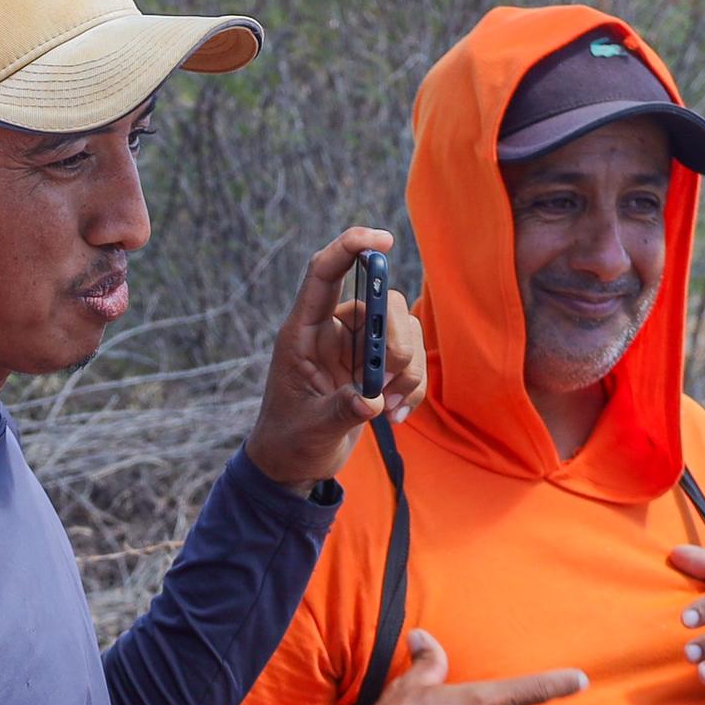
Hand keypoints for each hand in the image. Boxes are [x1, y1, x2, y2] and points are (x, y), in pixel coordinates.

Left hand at [243, 226, 427, 491]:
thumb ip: (340, 411)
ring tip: (390, 407)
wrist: (293, 463)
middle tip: (387, 381)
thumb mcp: (311, 431)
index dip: (351, 248)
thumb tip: (371, 400)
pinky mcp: (375, 367)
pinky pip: (411, 359)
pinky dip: (413, 386)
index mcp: (303, 332)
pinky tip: (396, 415)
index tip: (385, 242)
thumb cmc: (290, 441)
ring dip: (409, 369)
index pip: (324, 272)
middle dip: (396, 341)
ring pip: (403, 331)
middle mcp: (332, 331)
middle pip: (380, 304)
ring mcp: (356, 347)